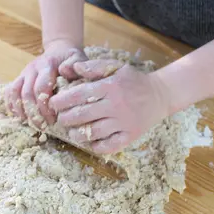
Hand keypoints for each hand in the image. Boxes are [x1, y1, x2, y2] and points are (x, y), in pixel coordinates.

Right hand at [4, 40, 87, 126]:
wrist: (59, 49)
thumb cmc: (71, 59)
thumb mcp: (78, 58)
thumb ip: (75, 65)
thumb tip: (64, 71)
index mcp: (47, 65)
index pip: (40, 88)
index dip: (44, 107)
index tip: (53, 120)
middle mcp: (32, 68)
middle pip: (27, 94)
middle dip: (34, 113)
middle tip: (43, 127)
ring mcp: (24, 73)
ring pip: (15, 93)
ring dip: (22, 111)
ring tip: (32, 124)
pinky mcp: (19, 78)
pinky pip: (9, 92)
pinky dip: (12, 106)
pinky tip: (22, 117)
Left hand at [49, 60, 170, 153]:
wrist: (160, 95)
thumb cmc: (134, 80)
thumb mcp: (116, 67)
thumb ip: (94, 67)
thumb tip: (74, 67)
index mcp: (110, 87)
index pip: (79, 95)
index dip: (62, 100)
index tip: (53, 103)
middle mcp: (116, 105)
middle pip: (82, 115)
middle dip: (65, 118)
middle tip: (60, 118)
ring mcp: (123, 123)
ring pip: (93, 132)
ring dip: (77, 133)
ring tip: (72, 131)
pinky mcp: (130, 136)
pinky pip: (108, 146)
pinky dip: (95, 146)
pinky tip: (89, 141)